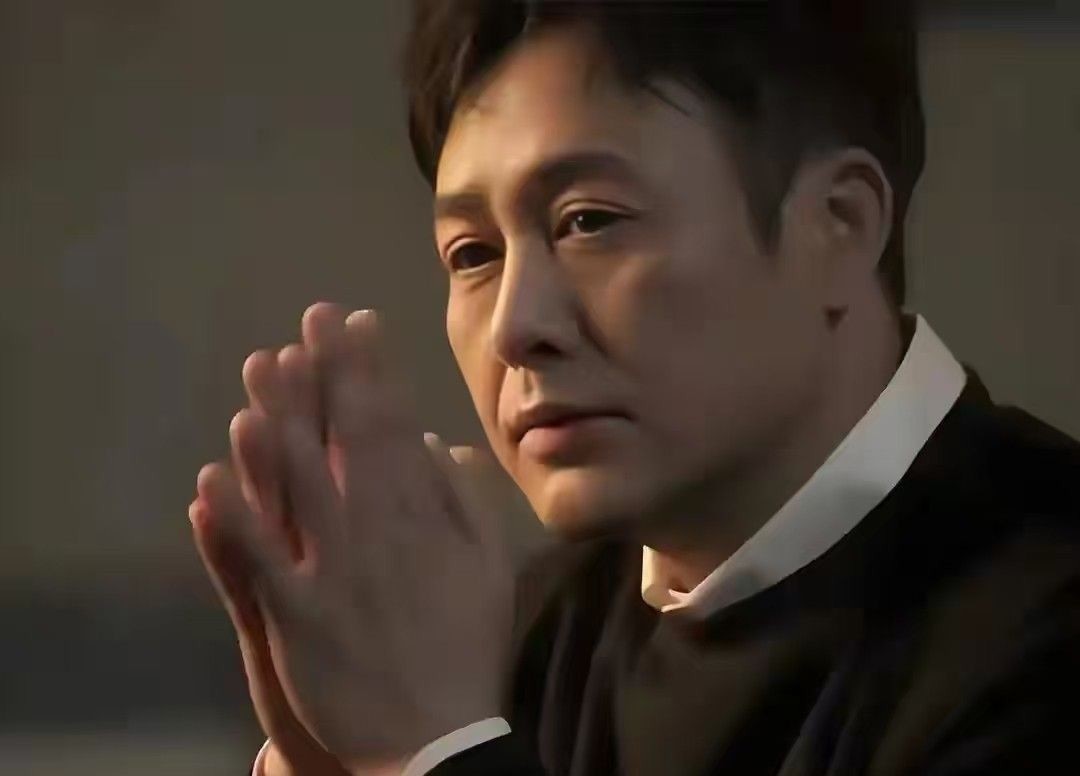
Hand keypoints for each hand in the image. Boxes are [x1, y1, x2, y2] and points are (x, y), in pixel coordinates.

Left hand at [191, 303, 515, 771]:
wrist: (437, 738)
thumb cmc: (464, 648)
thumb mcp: (490, 570)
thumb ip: (466, 503)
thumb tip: (441, 443)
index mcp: (422, 520)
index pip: (393, 429)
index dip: (373, 372)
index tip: (358, 323)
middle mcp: (376, 533)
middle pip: (345, 441)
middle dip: (327, 375)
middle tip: (308, 320)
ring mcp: (332, 573)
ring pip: (300, 487)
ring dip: (278, 426)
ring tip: (259, 373)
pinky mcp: (296, 616)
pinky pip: (258, 561)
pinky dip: (233, 520)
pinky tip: (209, 478)